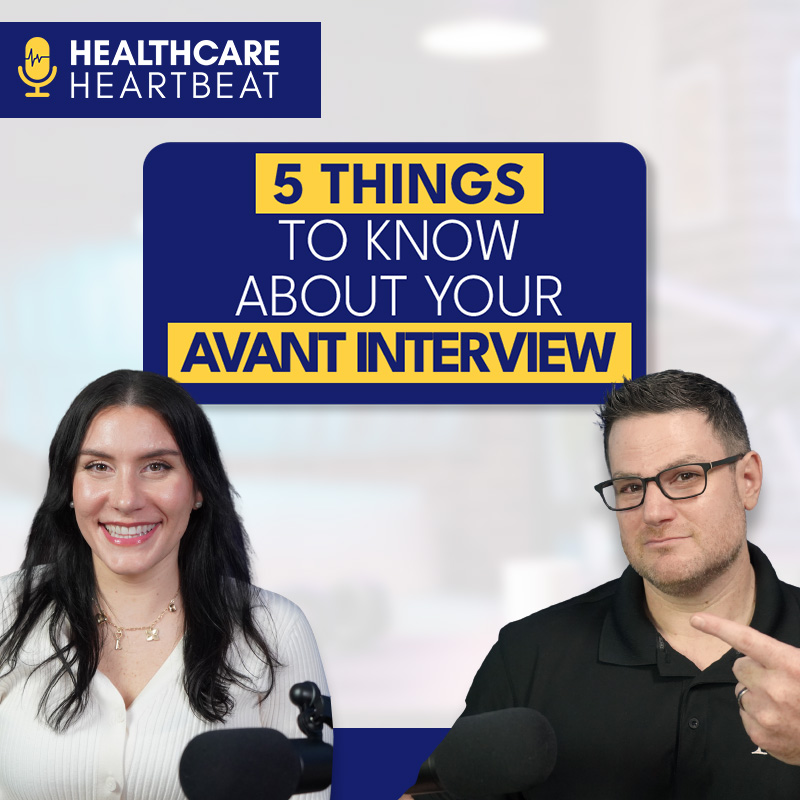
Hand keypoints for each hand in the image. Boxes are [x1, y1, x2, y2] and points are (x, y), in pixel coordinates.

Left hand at [691, 612, 799, 764]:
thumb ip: (778, 656)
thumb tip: (750, 651)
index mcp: (789, 665)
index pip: (746, 639)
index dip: (718, 627)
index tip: (696, 619)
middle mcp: (774, 687)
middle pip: (739, 667)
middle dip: (751, 670)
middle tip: (775, 682)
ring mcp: (765, 713)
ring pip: (740, 690)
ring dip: (755, 693)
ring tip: (781, 703)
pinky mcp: (759, 734)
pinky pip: (743, 713)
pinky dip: (756, 715)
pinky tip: (778, 720)